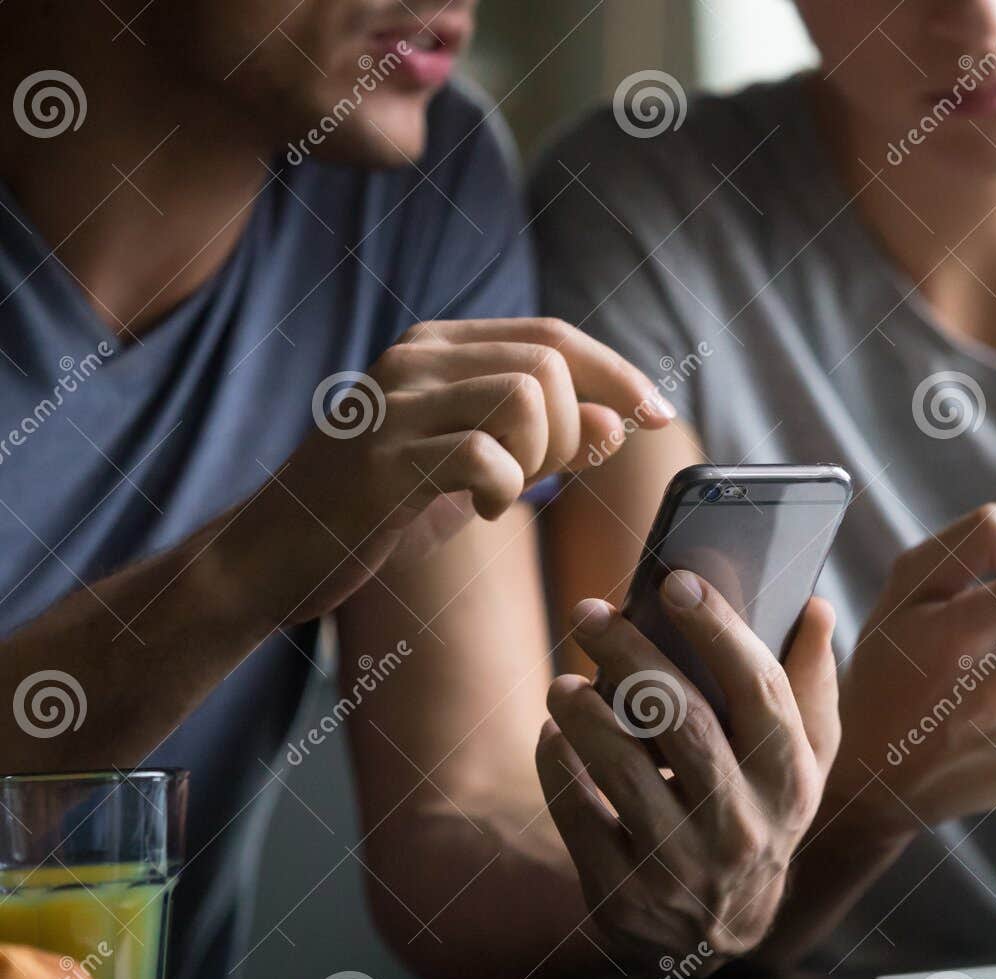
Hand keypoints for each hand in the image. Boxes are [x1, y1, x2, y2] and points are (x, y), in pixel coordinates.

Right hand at [228, 318, 670, 623]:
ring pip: (525, 396)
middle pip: (550, 363)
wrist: (269, 556)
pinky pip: (485, 455)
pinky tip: (478, 513)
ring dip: (539, 456)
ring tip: (502, 491)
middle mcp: (414, 358)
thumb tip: (617, 422)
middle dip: (572, 430)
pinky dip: (503, 490)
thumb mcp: (469, 467)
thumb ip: (541, 441)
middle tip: (537, 477)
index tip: (658, 416)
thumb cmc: (375, 511)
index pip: (554, 336)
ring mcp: (393, 404)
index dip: (618, 375)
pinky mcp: (380, 460)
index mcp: (437, 347)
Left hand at [535, 572, 838, 971]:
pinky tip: (553, 732)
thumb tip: (814, 606)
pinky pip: (577, 814)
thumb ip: (809, 684)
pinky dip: (558, 764)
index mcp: (789, 778)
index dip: (717, 629)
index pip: (758, 688)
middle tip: (590, 612)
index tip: (676, 581)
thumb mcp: (801, 761)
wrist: (719, 936)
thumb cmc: (760, 816)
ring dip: (584, 712)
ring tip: (565, 681)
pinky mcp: (624, 894)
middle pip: (681, 719)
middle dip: (629, 654)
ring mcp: (681, 864)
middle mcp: (742, 823)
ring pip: (622, 768)